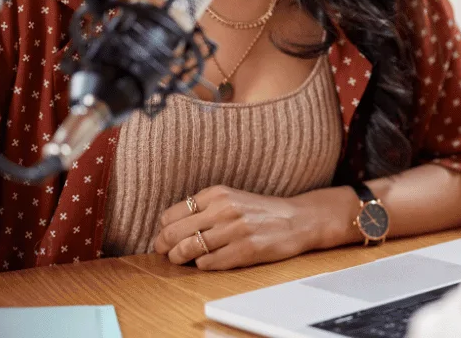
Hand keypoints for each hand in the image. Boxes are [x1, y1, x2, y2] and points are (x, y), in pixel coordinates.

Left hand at [153, 185, 353, 270]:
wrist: (297, 219)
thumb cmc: (260, 211)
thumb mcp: (231, 198)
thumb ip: (203, 208)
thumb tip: (168, 228)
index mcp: (217, 194)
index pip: (170, 215)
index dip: (164, 229)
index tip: (166, 236)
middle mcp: (224, 210)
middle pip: (173, 233)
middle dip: (164, 246)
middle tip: (166, 251)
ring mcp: (234, 231)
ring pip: (186, 250)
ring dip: (179, 259)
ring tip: (183, 259)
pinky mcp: (244, 251)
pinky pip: (206, 264)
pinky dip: (202, 266)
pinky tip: (208, 261)